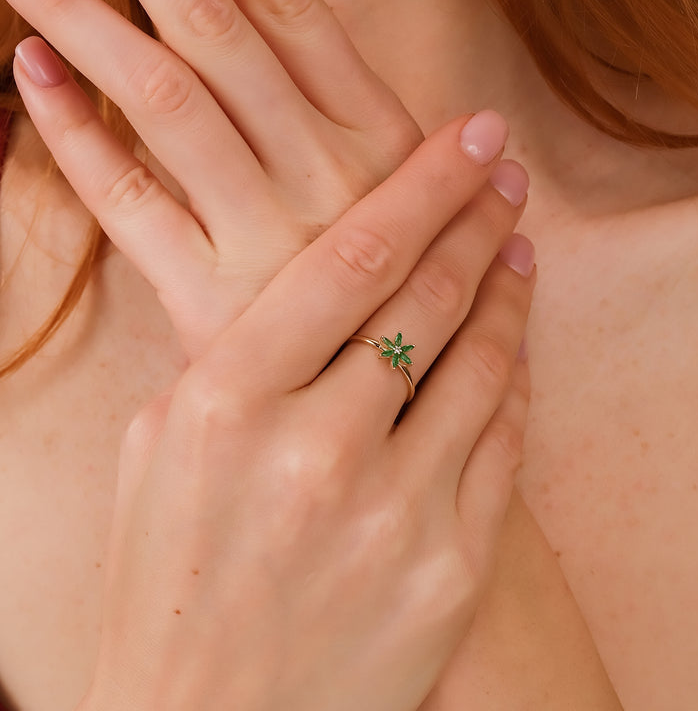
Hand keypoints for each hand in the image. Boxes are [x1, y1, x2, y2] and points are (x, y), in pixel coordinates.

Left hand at [0, 0, 422, 357]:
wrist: (388, 408)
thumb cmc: (408, 291)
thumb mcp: (422, 201)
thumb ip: (379, 129)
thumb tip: (363, 46)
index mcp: (379, 142)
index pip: (291, 10)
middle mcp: (322, 176)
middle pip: (215, 34)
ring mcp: (262, 237)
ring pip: (162, 104)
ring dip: (80, 20)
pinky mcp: (208, 299)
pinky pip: (129, 207)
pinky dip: (74, 140)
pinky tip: (30, 76)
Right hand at [79, 116, 534, 710]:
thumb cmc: (166, 581)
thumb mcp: (160, 449)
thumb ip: (230, 359)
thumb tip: (305, 284)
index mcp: (226, 403)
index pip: (351, 256)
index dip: (423, 184)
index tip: (468, 136)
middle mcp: (315, 450)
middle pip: (426, 298)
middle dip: (476, 221)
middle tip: (507, 175)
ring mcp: (395, 514)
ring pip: (480, 365)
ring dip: (505, 294)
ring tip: (517, 247)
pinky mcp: (451, 568)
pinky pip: (502, 443)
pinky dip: (514, 377)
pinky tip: (515, 340)